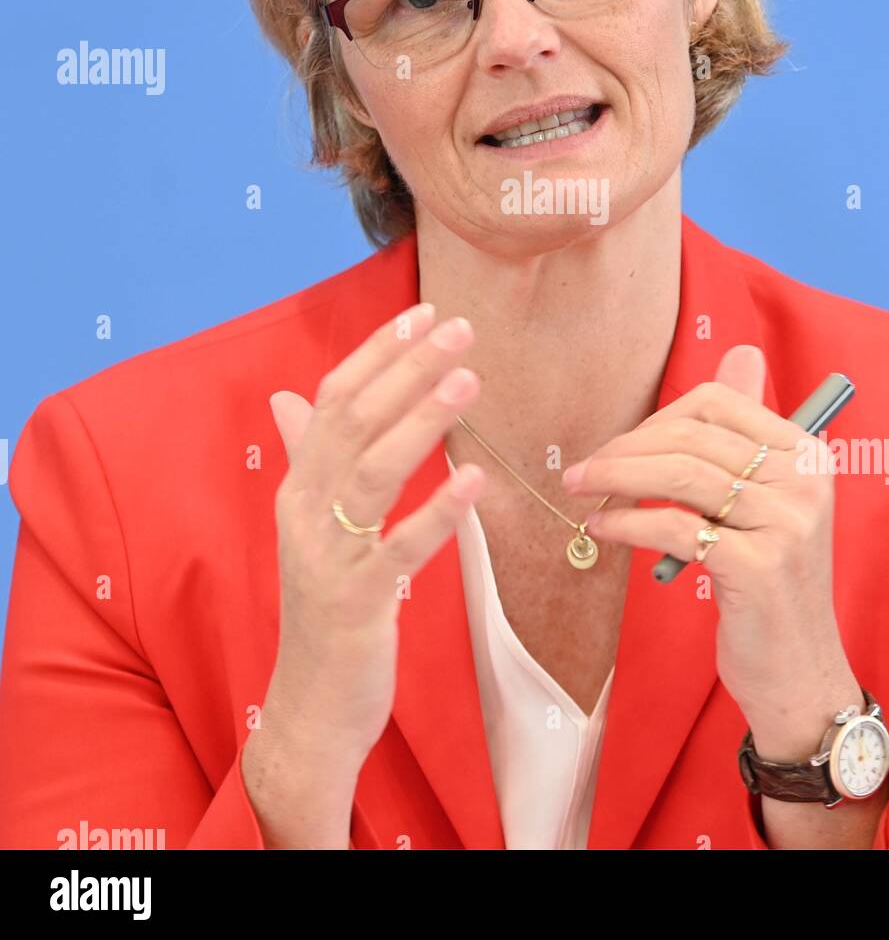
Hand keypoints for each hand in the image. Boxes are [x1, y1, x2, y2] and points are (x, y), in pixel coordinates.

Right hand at [262, 303, 487, 772]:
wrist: (311, 702)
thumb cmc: (324, 605)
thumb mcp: (310, 526)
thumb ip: (303, 457)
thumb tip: (286, 398)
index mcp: (298, 486)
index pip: (332, 399)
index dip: (378, 353)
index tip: (424, 314)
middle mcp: (305, 510)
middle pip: (354, 422)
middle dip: (408, 369)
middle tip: (460, 331)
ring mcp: (329, 556)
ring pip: (374, 471)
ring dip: (422, 420)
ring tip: (469, 380)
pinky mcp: (359, 602)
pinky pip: (401, 549)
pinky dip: (438, 512)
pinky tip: (475, 480)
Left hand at [561, 345, 861, 758]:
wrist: (799, 673)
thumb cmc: (769, 584)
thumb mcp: (765, 502)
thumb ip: (745, 433)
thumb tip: (741, 350)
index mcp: (807, 453)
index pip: (718, 402)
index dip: (657, 418)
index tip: (620, 445)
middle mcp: (805, 480)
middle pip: (692, 436)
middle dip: (625, 447)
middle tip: (582, 470)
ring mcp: (786, 523)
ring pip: (680, 475)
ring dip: (616, 479)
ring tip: (581, 491)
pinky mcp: (760, 566)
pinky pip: (674, 526)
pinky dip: (627, 522)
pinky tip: (603, 528)